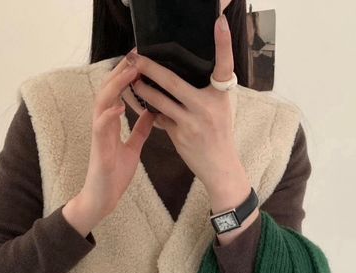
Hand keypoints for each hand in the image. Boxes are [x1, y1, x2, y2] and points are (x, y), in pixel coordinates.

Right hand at [63, 52, 155, 235]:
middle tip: (135, 54)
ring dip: (114, 86)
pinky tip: (119, 105)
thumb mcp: (133, 148)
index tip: (139, 59)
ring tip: (129, 72)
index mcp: (111, 124)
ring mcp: (99, 137)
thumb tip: (151, 112)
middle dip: (120, 72)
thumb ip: (140, 129)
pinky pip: (100, 128)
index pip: (117, 92)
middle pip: (107, 90)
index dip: (126, 75)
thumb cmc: (114, 175)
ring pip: (101, 104)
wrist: (103, 199)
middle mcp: (102, 125)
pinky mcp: (99, 150)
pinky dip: (108, 115)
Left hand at [126, 14, 249, 198]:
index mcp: (221, 95)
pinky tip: (139, 102)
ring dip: (142, 89)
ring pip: (159, 100)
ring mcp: (192, 122)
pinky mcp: (180, 136)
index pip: (224, 64)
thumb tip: (188, 71)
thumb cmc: (220, 134)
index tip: (219, 21)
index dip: (224, 42)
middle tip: (135, 55)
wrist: (220, 168)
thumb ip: (207, 91)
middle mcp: (207, 106)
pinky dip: (149, 110)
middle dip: (151, 67)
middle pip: (173, 81)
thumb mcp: (221, 108)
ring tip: (130, 78)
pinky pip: (159, 118)